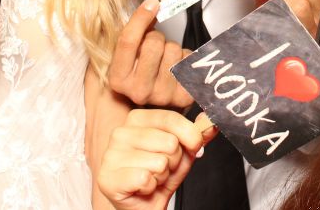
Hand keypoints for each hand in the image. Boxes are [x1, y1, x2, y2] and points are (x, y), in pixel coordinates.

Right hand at [98, 110, 216, 209]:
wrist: (145, 205)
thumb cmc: (160, 176)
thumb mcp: (184, 152)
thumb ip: (197, 135)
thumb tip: (211, 121)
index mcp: (137, 119)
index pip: (171, 118)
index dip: (190, 136)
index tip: (194, 146)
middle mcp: (120, 132)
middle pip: (169, 142)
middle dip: (174, 161)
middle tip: (162, 169)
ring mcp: (111, 154)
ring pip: (159, 162)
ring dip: (162, 175)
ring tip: (152, 177)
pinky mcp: (108, 177)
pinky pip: (145, 178)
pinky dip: (150, 187)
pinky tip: (142, 187)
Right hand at [108, 0, 193, 108]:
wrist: (158, 107)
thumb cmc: (141, 74)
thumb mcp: (128, 57)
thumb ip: (135, 33)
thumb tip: (152, 4)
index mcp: (118, 80)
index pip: (128, 42)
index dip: (140, 18)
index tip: (151, 3)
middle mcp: (139, 91)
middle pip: (154, 43)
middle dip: (157, 37)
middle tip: (155, 46)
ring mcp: (163, 96)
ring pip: (174, 49)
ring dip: (173, 48)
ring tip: (166, 59)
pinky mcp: (184, 97)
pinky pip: (189, 59)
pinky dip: (186, 57)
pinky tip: (178, 67)